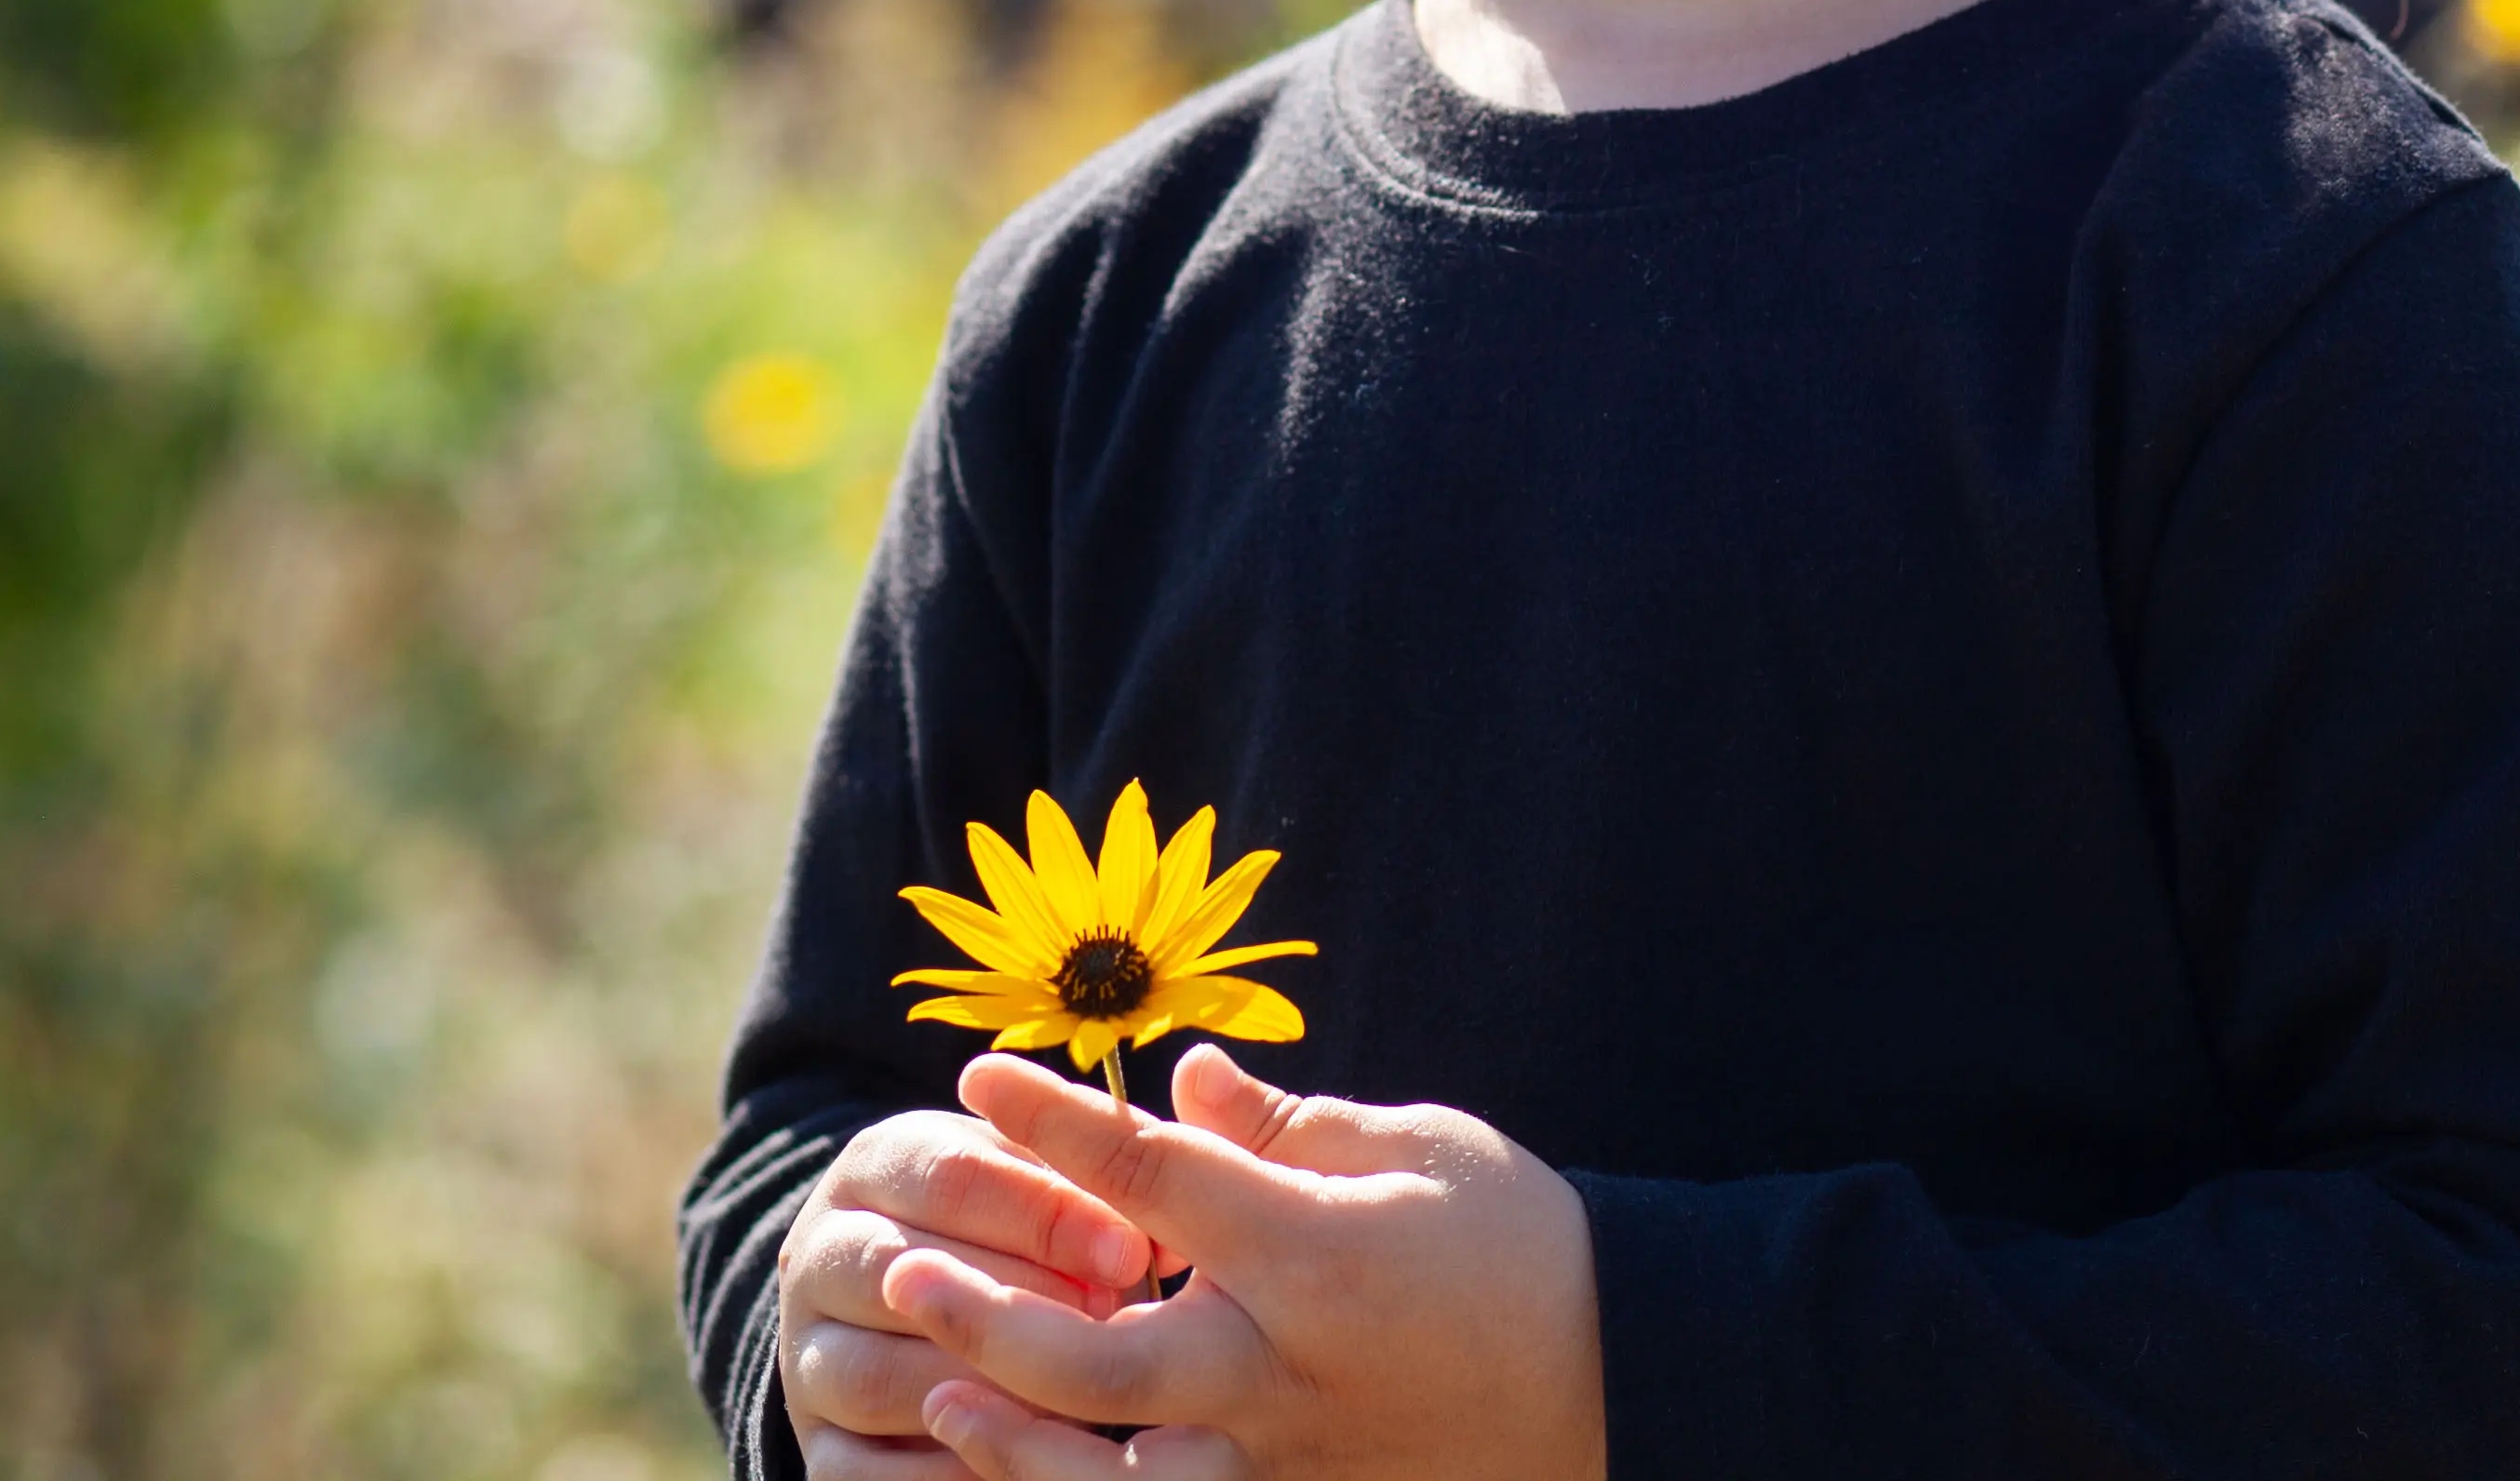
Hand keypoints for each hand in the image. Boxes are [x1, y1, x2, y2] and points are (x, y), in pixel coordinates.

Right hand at [778, 1106, 1158, 1475]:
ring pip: (873, 1378)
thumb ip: (1086, 1184)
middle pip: (899, 1273)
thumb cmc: (1011, 1224)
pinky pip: (858, 1474)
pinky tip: (1021, 1456)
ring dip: (980, 1391)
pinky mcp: (819, 1446)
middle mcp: (817, 1256)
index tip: (1130, 1253)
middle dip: (1015, 1301)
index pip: (950, 1176)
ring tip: (1076, 1394)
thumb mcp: (1036, 1180)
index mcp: (877, 1165)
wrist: (918, 1306)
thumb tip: (1155, 1232)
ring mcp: (807, 1357)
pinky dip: (942, 1471)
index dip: (1045, 1215)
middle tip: (1109, 1322)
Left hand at [889, 1045, 1608, 1480]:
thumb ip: (1292, 1124)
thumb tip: (1191, 1082)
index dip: (1059, 1120)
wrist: (1615, 1380)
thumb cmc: (1520, 1243)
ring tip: (934, 1373)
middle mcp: (1280, 1360)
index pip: (1152, 1175)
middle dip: (988, 1304)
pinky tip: (1021, 1452)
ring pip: (1108, 1454)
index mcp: (1313, 1249)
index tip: (985, 1075)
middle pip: (1094, 1346)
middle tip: (904, 1259)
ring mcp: (1279, 1449)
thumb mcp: (1421, 1148)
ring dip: (1008, 1420)